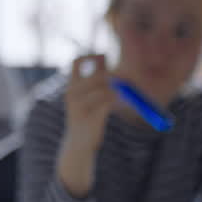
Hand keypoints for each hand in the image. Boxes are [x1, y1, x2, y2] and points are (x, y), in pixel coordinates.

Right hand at [57, 54, 116, 197]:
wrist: (78, 145)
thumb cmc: (86, 119)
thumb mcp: (86, 98)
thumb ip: (94, 82)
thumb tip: (107, 63)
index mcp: (71, 86)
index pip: (77, 62)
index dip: (92, 57)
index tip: (106, 58)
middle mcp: (72, 93)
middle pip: (98, 75)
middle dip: (117, 75)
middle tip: (130, 77)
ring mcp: (80, 105)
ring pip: (105, 88)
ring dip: (120, 89)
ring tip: (128, 92)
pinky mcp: (91, 117)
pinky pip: (108, 102)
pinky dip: (118, 100)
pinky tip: (121, 103)